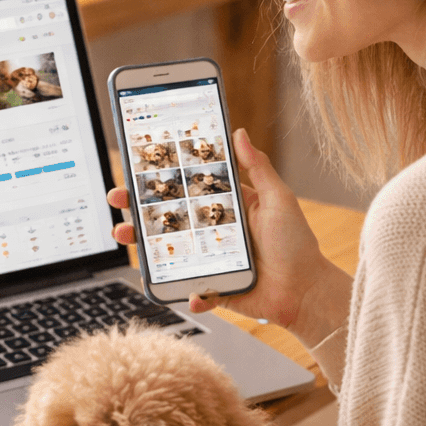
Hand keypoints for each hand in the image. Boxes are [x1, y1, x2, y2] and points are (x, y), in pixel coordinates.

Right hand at [108, 128, 351, 344]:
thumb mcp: (279, 198)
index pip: (185, 189)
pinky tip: (189, 290)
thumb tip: (240, 133)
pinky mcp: (213, 289)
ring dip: (143, 248)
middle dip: (137, 210)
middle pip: (166, 219)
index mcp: (224, 208)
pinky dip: (186, 293)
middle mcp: (211, 232)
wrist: (306, 291)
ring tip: (128, 237)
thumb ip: (258, 167)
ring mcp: (208, 261)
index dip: (160, 180)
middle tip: (119, 200)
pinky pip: (191, 291)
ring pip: (166, 253)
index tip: (136, 170)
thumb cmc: (297, 243)